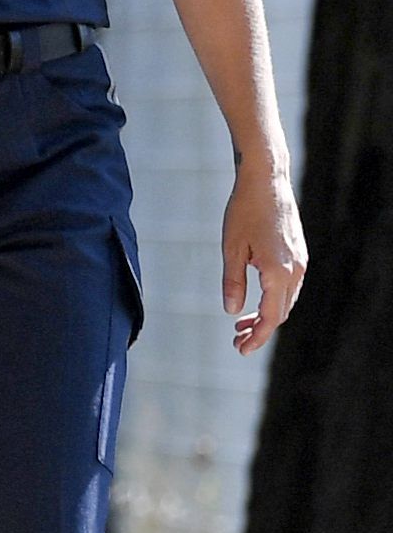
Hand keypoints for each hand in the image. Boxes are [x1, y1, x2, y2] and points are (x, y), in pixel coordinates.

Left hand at [223, 160, 307, 356]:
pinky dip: (273, 299)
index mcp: (279, 272)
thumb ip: (232, 282)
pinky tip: (255, 300)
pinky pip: (289, 286)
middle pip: (281, 313)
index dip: (257, 337)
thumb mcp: (231, 249)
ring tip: (240, 324)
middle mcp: (296, 271)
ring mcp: (300, 262)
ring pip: (286, 300)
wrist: (267, 182)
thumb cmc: (243, 212)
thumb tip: (232, 312)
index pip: (271, 317)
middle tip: (236, 340)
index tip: (241, 350)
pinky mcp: (299, 254)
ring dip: (266, 315)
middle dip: (260, 330)